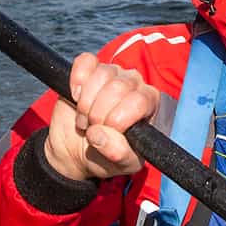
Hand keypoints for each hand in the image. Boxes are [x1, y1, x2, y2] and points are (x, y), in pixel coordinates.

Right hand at [43, 52, 159, 182]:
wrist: (76, 150)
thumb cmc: (105, 156)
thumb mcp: (119, 164)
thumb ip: (118, 154)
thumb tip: (99, 135)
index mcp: (150, 105)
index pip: (139, 101)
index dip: (118, 119)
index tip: (107, 133)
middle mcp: (135, 85)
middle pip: (119, 87)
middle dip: (99, 113)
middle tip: (93, 128)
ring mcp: (113, 74)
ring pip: (103, 74)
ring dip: (86, 102)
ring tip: (85, 120)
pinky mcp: (91, 68)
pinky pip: (85, 61)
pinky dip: (77, 79)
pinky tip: (75, 96)